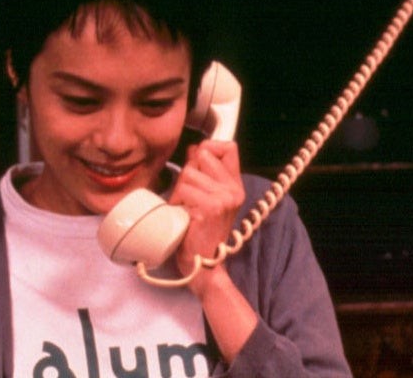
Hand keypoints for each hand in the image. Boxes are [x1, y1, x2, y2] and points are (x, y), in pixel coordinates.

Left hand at [168, 139, 244, 295]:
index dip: (209, 148)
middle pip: (202, 156)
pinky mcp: (211, 207)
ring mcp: (224, 198)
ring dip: (179, 191)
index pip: (228, 147)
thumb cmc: (199, 230)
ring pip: (188, 173)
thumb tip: (195, 148)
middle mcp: (234, 190)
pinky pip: (184, 190)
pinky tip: (183, 215)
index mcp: (235, 185)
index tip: (198, 164)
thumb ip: (203, 172)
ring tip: (185, 208)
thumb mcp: (207, 198)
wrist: (202, 264)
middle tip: (188, 196)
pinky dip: (176, 202)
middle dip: (187, 173)